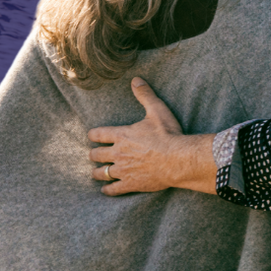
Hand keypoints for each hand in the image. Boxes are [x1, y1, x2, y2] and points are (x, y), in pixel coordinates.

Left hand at [86, 78, 216, 194]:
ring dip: (97, 172)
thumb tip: (136, 80)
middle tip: (93, 155)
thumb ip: (145, 95)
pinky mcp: (130, 184)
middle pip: (96, 155)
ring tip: (96, 173)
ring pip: (101, 173)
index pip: (98, 134)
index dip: (93, 135)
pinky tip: (106, 190)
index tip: (92, 136)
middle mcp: (117, 153)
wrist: (178, 160)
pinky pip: (113, 189)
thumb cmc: (168, 135)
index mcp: (121, 135)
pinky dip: (108, 190)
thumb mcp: (157, 110)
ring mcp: (123, 170)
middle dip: (93, 154)